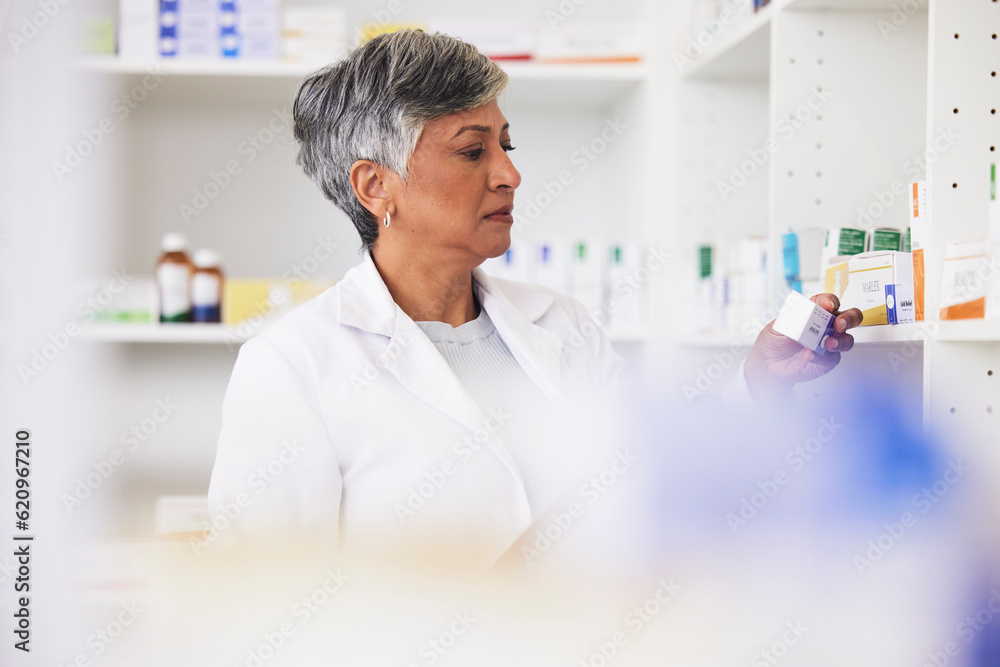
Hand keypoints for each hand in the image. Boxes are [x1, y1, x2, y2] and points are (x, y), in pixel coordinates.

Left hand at [743, 294, 862, 403]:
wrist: (770, 363)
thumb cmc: (775, 340)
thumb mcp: (778, 325)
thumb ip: (793, 318)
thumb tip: (804, 314)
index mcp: (814, 313)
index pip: (828, 302)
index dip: (830, 301)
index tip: (828, 304)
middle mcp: (825, 326)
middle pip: (849, 317)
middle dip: (849, 318)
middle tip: (839, 324)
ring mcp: (828, 343)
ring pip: (846, 339)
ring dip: (840, 341)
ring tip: (827, 343)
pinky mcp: (827, 360)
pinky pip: (832, 358)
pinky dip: (822, 357)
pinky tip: (810, 356)